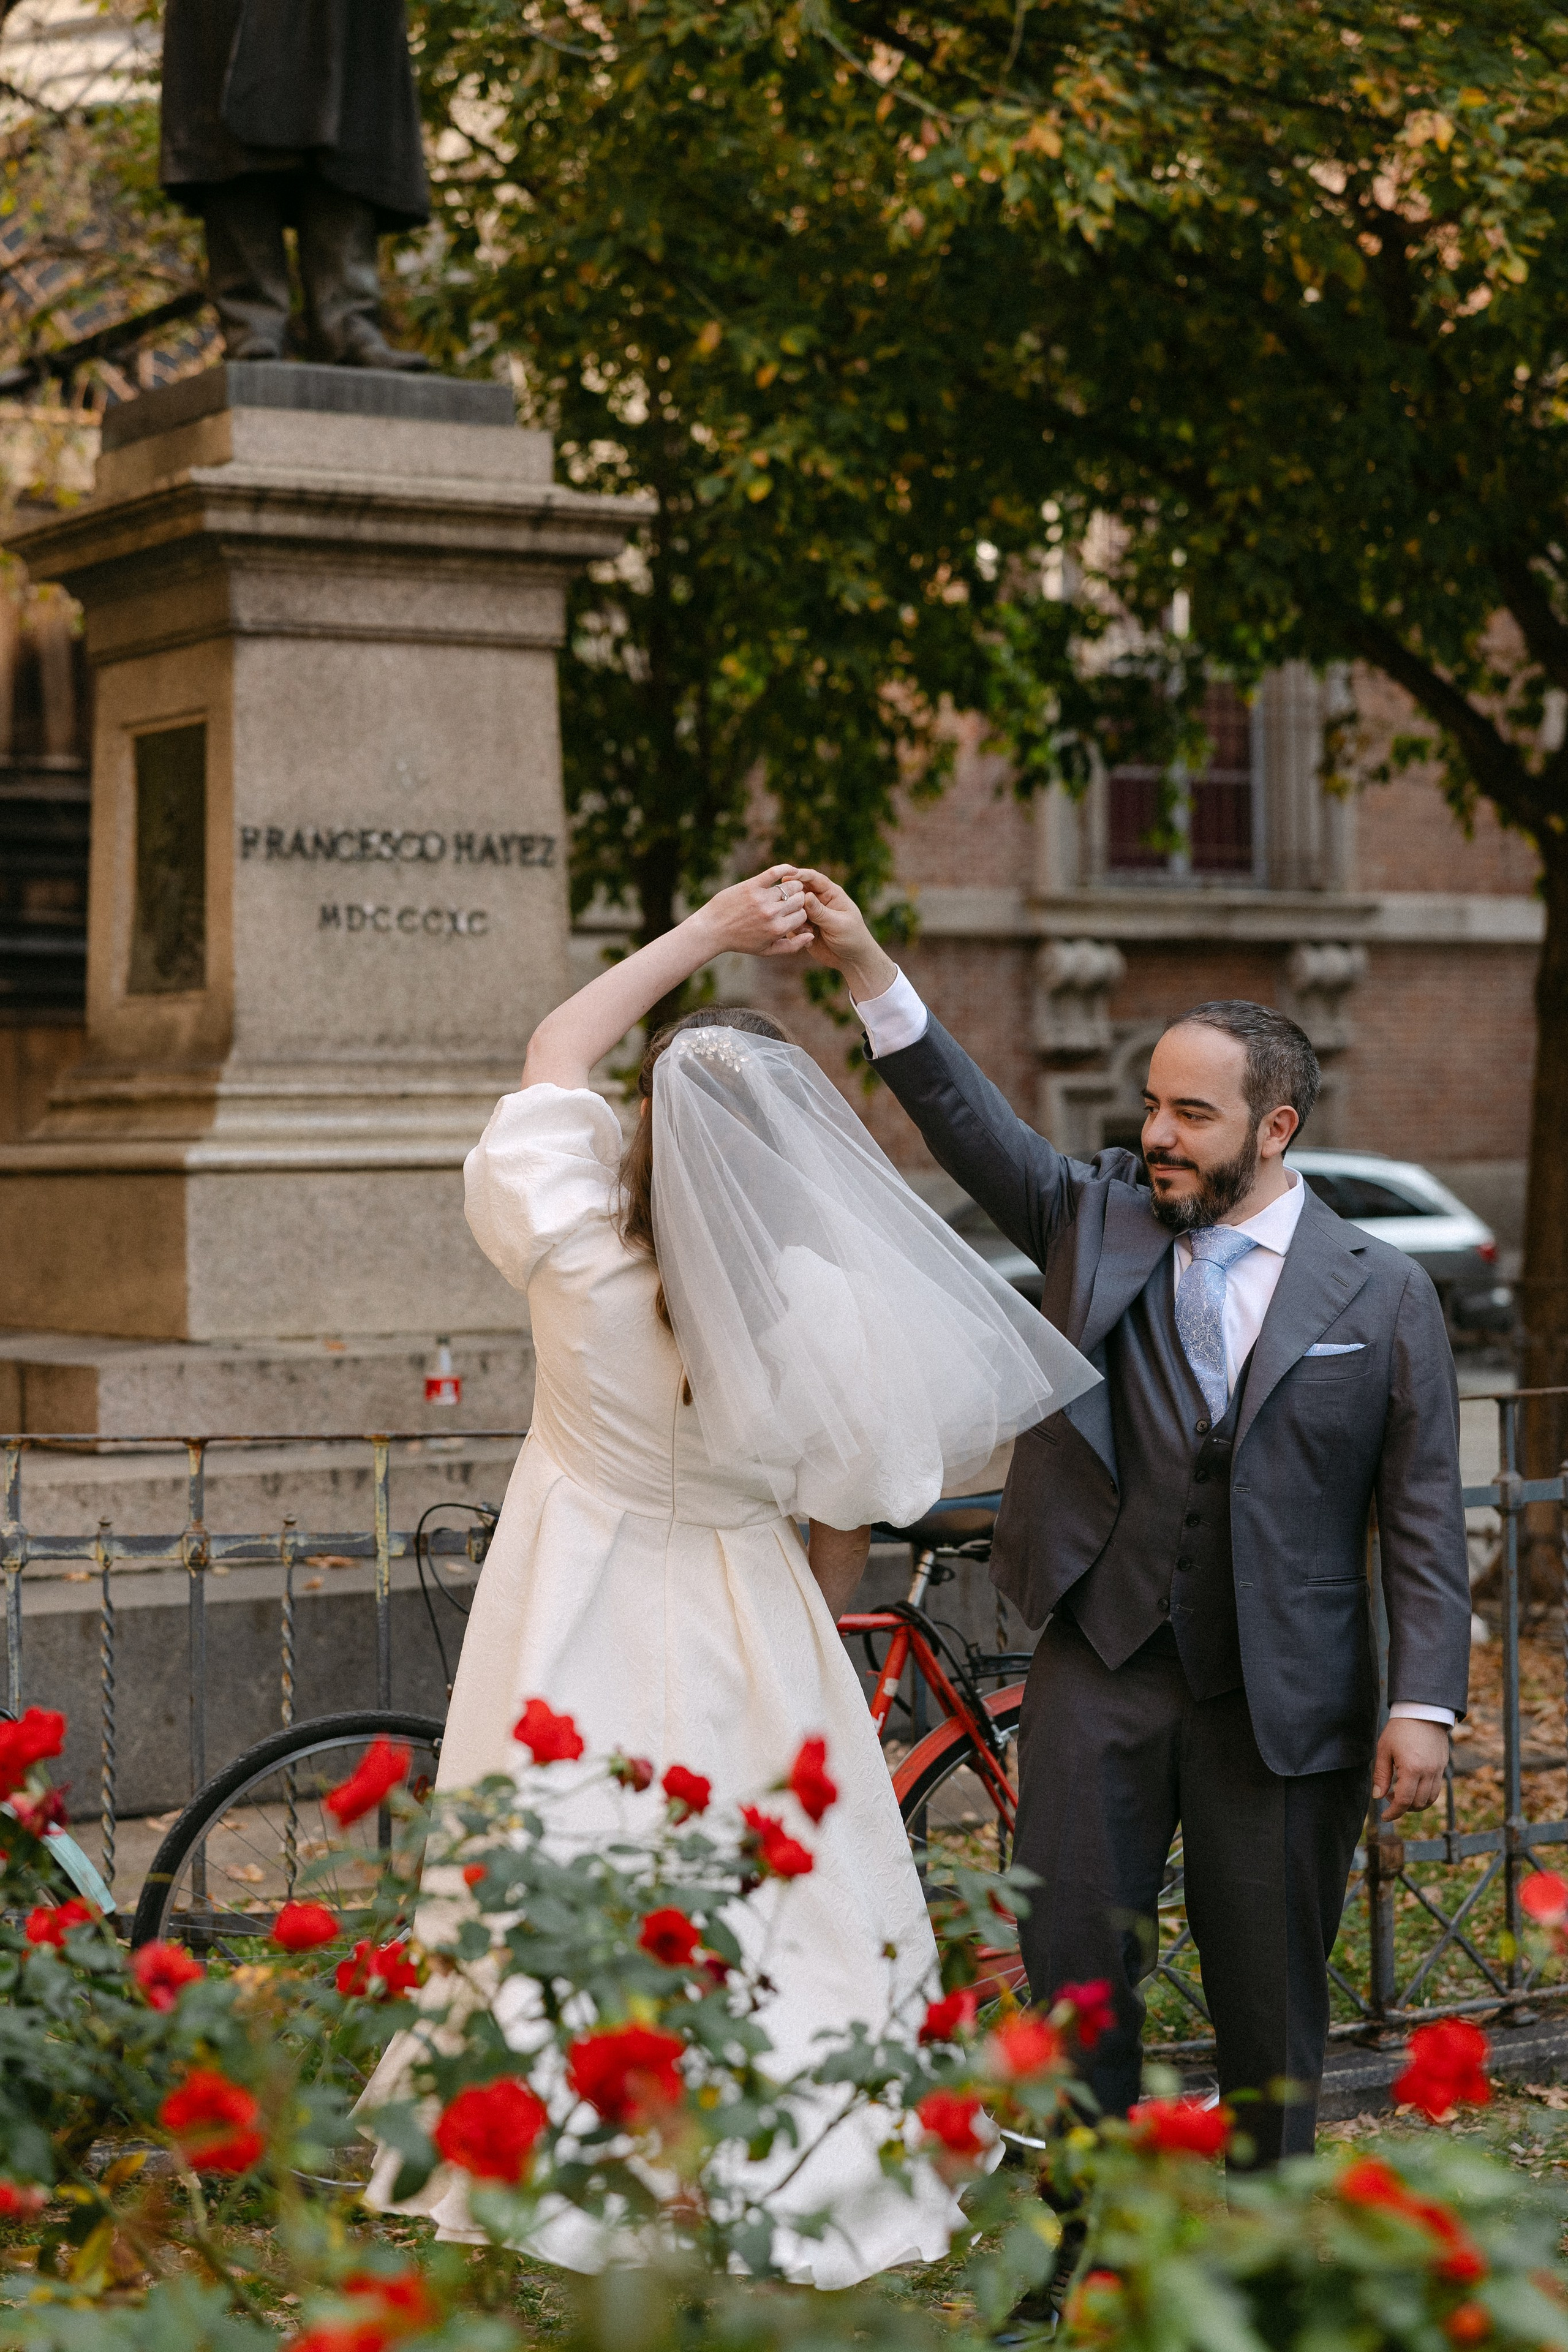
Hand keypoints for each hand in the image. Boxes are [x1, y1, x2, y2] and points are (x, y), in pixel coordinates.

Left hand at [695, 866, 814, 959]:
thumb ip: (792, 946)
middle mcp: (772, 914)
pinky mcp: (751, 885)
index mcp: (777, 929)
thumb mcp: (767, 950)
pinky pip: (774, 872)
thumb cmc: (740, 941)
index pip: (803, 914)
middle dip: (798, 900)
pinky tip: (792, 870)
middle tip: (791, 900)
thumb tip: (811, 936)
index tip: (794, 912)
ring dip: (793, 886)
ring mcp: (761, 899)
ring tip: (788, 889)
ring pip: (790, 886)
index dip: (800, 913)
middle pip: (799, 899)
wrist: (712, 930)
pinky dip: (786, 868)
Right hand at [791, 869, 897, 1000]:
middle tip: (793, 910)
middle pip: (799, 891)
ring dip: (795, 919)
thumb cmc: (852, 938)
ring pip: (793, 909)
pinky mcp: (804, 928)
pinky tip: (809, 941)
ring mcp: (811, 914)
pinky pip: (792, 925)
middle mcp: (819, 901)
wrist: (852, 960)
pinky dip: (796, 932)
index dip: (800, 875)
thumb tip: (805, 896)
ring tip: (808, 932)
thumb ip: (821, 911)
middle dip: (793, 899)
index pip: (814, 878)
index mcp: (831, 893)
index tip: (786, 878)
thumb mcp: (838, 924)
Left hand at [1372, 1717, 1449, 1820]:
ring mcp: (1438, 1770)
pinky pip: (1436, 1790)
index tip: (1385, 1816)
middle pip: (1417, 1804)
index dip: (1393, 1813)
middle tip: (1389, 1796)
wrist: (1423, 1712)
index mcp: (1411, 1768)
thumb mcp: (1384, 1749)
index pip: (1403, 1801)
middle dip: (1402, 1808)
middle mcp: (1428, 1772)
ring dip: (1415, 1804)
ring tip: (1400, 1793)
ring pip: (1429, 1800)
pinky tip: (1413, 1787)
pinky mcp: (1443, 1767)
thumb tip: (1378, 1796)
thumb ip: (1381, 1775)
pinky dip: (1424, 1795)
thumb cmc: (1399, 1729)